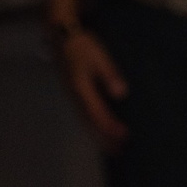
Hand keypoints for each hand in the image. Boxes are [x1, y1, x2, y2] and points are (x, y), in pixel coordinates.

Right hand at [55, 25, 128, 149]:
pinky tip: (98, 127)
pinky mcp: (72, 91)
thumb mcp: (99, 56)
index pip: (97, 113)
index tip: (124, 136)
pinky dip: (91, 124)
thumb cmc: (82, 44)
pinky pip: (82, 113)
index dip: (110, 126)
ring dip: (97, 134)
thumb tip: (121, 93)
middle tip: (118, 152)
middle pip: (89, 122)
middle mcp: (74, 94)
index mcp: (80, 87)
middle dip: (103, 137)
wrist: (61, 34)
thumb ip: (110, 75)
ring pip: (84, 119)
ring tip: (110, 146)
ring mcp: (71, 94)